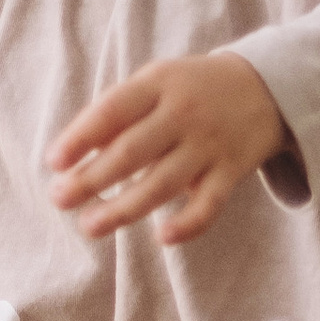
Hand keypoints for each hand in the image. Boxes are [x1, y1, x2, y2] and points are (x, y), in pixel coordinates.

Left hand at [47, 50, 287, 245]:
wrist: (266, 86)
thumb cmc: (191, 88)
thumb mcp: (156, 83)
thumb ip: (118, 112)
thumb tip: (71, 154)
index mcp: (158, 84)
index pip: (113, 110)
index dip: (81, 137)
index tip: (54, 162)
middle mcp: (183, 112)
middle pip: (132, 151)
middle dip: (92, 178)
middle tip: (59, 199)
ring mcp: (210, 143)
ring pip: (163, 183)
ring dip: (124, 208)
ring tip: (89, 226)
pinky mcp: (232, 171)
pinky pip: (210, 203)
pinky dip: (188, 223)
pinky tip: (162, 237)